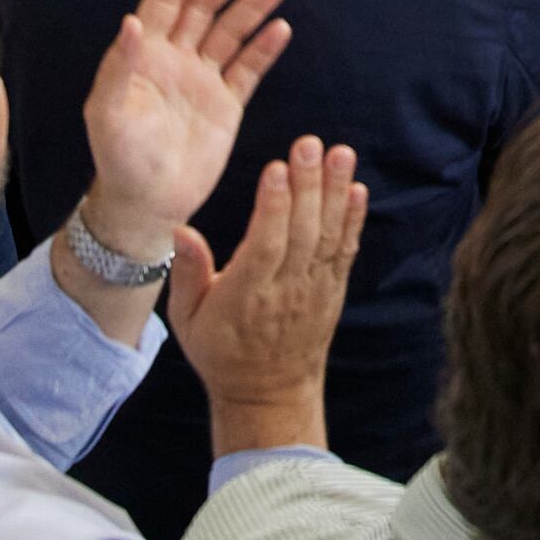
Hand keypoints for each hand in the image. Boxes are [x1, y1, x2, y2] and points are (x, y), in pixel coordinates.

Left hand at [80, 0, 294, 258]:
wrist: (146, 205)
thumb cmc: (118, 159)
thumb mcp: (107, 114)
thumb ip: (119, 68)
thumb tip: (131, 20)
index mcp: (142, 55)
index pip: (164, 1)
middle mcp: (174, 60)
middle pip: (202, 9)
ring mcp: (202, 80)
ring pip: (231, 33)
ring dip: (252, 7)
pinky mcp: (226, 105)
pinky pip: (248, 69)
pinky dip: (264, 48)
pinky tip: (281, 28)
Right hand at [169, 138, 366, 425]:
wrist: (269, 395)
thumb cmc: (220, 352)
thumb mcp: (188, 320)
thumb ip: (188, 274)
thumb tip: (181, 230)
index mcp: (246, 296)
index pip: (265, 245)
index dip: (273, 207)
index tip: (276, 169)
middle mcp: (285, 291)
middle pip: (301, 232)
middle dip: (307, 185)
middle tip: (309, 144)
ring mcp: (313, 291)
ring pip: (327, 236)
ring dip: (336, 193)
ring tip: (341, 154)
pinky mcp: (331, 291)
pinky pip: (345, 252)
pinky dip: (353, 221)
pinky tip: (358, 190)